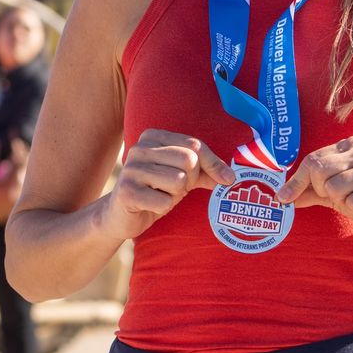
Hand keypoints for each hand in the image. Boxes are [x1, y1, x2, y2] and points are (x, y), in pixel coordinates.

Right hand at [104, 129, 234, 239]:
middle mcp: (140, 148)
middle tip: (175, 188)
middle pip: (189, 161)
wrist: (121, 215)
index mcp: (153, 136)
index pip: (195, 145)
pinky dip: (163, 208)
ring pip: (178, 181)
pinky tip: (150, 205)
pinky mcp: (126, 192)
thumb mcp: (184, 176)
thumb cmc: (156, 190)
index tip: (226, 179)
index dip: (213, 164)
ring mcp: (131, 169)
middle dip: (189, 180)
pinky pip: (164, 202)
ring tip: (160, 194)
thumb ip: (207, 171)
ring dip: (174, 195)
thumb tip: (231, 177)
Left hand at [276, 136, 352, 240]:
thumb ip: (309, 192)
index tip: (283, 199)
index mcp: (350, 145)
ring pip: (335, 188)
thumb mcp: (334, 195)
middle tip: (340, 198)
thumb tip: (281, 196)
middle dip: (323, 192)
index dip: (296, 182)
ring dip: (342, 202)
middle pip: (320, 171)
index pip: (312, 160)